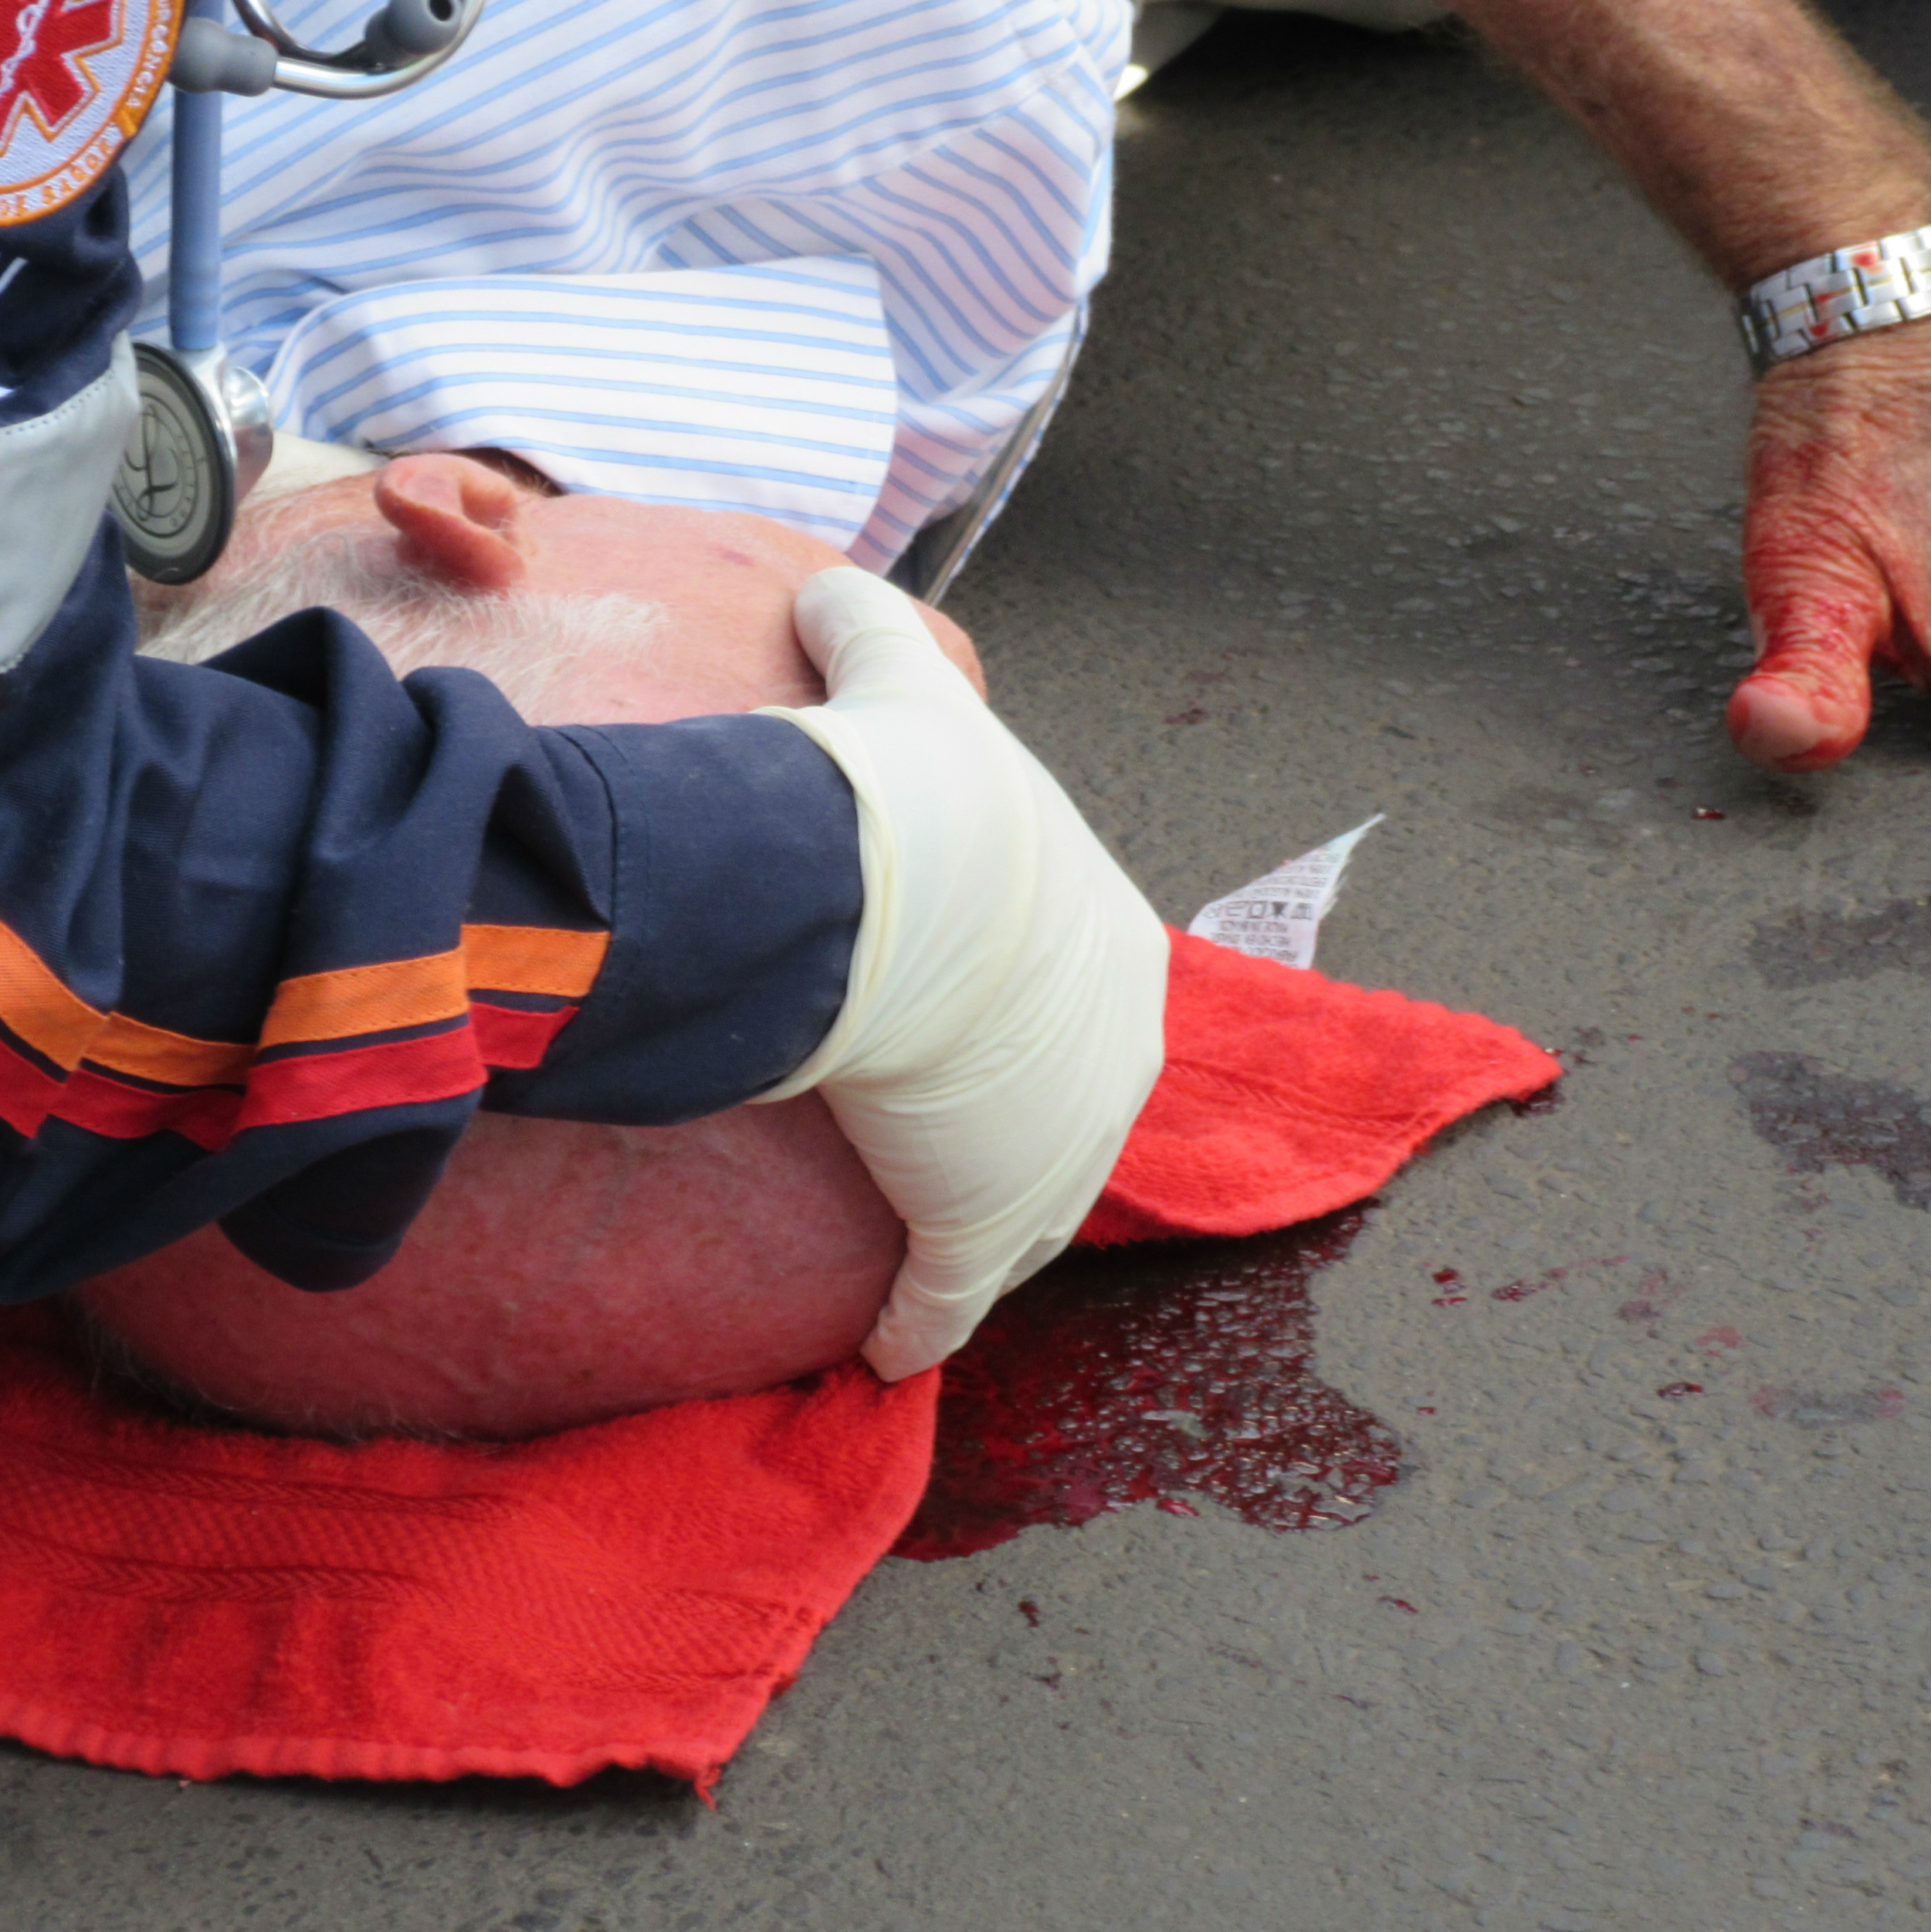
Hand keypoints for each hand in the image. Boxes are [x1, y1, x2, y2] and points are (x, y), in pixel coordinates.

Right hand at [757, 569, 1167, 1378]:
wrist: (917, 884)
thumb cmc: (926, 797)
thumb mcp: (911, 693)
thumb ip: (871, 629)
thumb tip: (823, 584)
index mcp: (1107, 948)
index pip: (1073, 999)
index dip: (1016, 1014)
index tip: (964, 1027)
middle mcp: (1107, 1060)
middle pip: (1060, 1112)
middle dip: (1016, 1131)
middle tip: (946, 1141)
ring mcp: (1052, 1154)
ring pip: (1019, 1209)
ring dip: (975, 1229)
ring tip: (925, 1248)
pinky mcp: (983, 1223)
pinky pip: (951, 1294)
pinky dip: (922, 1321)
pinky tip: (890, 1347)